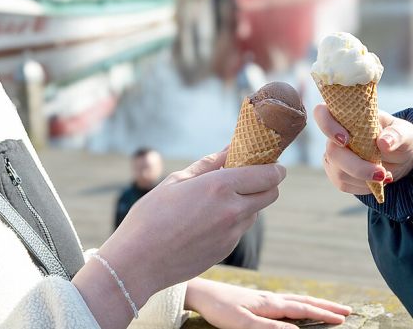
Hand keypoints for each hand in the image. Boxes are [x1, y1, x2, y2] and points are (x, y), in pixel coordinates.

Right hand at [97, 149, 285, 306]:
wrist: (138, 262)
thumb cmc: (150, 216)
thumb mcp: (176, 182)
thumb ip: (207, 164)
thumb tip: (228, 150)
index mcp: (220, 187)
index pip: (269, 175)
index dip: (274, 167)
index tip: (268, 162)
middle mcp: (233, 211)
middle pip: (271, 194)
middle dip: (266, 183)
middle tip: (247, 177)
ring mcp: (231, 234)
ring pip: (255, 212)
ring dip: (247, 202)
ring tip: (217, 200)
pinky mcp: (226, 250)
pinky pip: (238, 230)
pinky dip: (232, 221)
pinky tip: (205, 221)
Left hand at [185, 277, 351, 327]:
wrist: (201, 293)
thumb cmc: (220, 309)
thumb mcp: (243, 323)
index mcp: (271, 304)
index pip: (303, 309)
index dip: (324, 314)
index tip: (343, 318)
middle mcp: (271, 299)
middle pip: (305, 302)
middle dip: (326, 307)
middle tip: (347, 311)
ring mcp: (264, 298)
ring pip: (296, 300)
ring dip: (315, 304)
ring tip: (329, 308)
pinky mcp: (257, 300)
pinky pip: (286, 302)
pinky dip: (299, 304)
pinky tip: (297, 308)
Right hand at [313, 106, 412, 194]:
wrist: (401, 158)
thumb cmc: (400, 138)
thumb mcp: (406, 133)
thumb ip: (397, 135)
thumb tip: (383, 142)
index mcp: (348, 116)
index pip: (321, 113)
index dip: (327, 125)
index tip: (346, 139)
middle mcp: (335, 135)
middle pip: (332, 151)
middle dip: (357, 166)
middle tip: (381, 173)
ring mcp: (334, 155)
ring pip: (337, 171)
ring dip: (364, 179)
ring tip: (385, 175)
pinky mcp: (337, 173)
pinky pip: (343, 184)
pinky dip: (363, 186)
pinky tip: (376, 181)